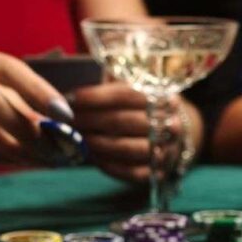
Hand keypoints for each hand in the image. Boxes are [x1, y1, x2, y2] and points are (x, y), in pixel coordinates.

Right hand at [0, 43, 74, 164]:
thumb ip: (28, 104)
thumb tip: (62, 128)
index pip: (10, 69)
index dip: (38, 91)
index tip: (64, 114)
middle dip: (25, 128)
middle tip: (53, 147)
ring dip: (16, 149)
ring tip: (42, 159)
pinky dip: (0, 157)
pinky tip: (21, 161)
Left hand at [72, 83, 186, 183]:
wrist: (174, 137)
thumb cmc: (143, 109)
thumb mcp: (134, 88)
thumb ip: (109, 80)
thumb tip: (78, 69)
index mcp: (161, 97)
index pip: (125, 94)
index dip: (95, 97)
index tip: (71, 99)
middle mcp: (169, 123)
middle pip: (123, 121)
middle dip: (90, 120)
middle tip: (68, 120)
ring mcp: (166, 150)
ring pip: (126, 148)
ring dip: (96, 143)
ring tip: (77, 138)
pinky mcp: (159, 173)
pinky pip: (131, 172)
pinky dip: (109, 165)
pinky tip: (92, 156)